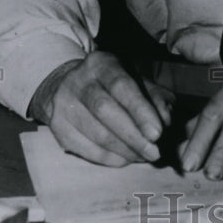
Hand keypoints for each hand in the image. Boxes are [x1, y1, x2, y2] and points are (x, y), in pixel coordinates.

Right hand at [29, 51, 172, 165]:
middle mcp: (78, 80)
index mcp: (101, 63)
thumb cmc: (113, 86)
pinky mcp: (57, 127)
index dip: (140, 110)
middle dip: (133, 136)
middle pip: (104, 110)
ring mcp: (62, 104)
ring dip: (125, 150)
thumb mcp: (137, 82)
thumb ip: (156, 98)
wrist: (69, 87)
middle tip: (154, 152)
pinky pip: (87, 150)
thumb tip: (166, 121)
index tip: (157, 133)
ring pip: (96, 134)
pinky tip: (126, 158)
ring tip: (144, 156)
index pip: (121, 86)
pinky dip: (110, 158)